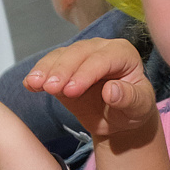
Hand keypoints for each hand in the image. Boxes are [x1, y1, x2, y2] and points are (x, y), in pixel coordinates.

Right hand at [25, 37, 160, 144]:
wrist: (119, 119)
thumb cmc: (133, 110)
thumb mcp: (139, 108)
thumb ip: (129, 98)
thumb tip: (111, 90)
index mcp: (122, 54)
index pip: (102, 59)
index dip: (86, 73)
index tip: (71, 90)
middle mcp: (100, 49)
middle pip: (78, 53)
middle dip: (63, 70)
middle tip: (50, 88)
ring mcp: (80, 57)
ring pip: (61, 56)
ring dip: (46, 69)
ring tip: (35, 84)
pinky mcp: (64, 69)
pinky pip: (49, 66)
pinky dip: (39, 74)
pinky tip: (30, 84)